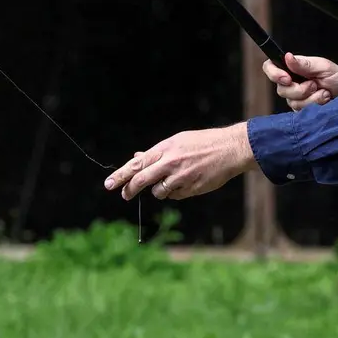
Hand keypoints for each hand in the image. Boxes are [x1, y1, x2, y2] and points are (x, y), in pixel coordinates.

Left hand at [103, 124, 257, 200]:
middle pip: (142, 180)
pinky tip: (187, 181)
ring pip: (158, 192)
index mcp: (165, 149)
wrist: (229, 149)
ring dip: (159, 190)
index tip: (109, 185)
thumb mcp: (177, 142)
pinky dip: (176, 192)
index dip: (121, 175)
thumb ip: (157, 153)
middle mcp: (170, 163)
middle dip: (129, 189)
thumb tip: (137, 158)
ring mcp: (180, 177)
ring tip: (173, 179)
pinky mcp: (191, 189)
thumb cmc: (202, 143)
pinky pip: (175, 196)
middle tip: (124, 195)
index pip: (137, 164)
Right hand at [262, 52, 337, 110]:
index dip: (274, 74)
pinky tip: (324, 101)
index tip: (287, 79)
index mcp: (293, 68)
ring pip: (292, 102)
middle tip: (315, 85)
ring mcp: (295, 98)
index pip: (270, 67)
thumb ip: (304, 64)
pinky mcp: (302, 110)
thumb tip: (287, 56)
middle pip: (281, 89)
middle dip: (299, 90)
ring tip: (325, 93)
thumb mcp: (323, 67)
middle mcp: (291, 82)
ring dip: (311, 98)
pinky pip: (300, 111)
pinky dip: (315, 106)